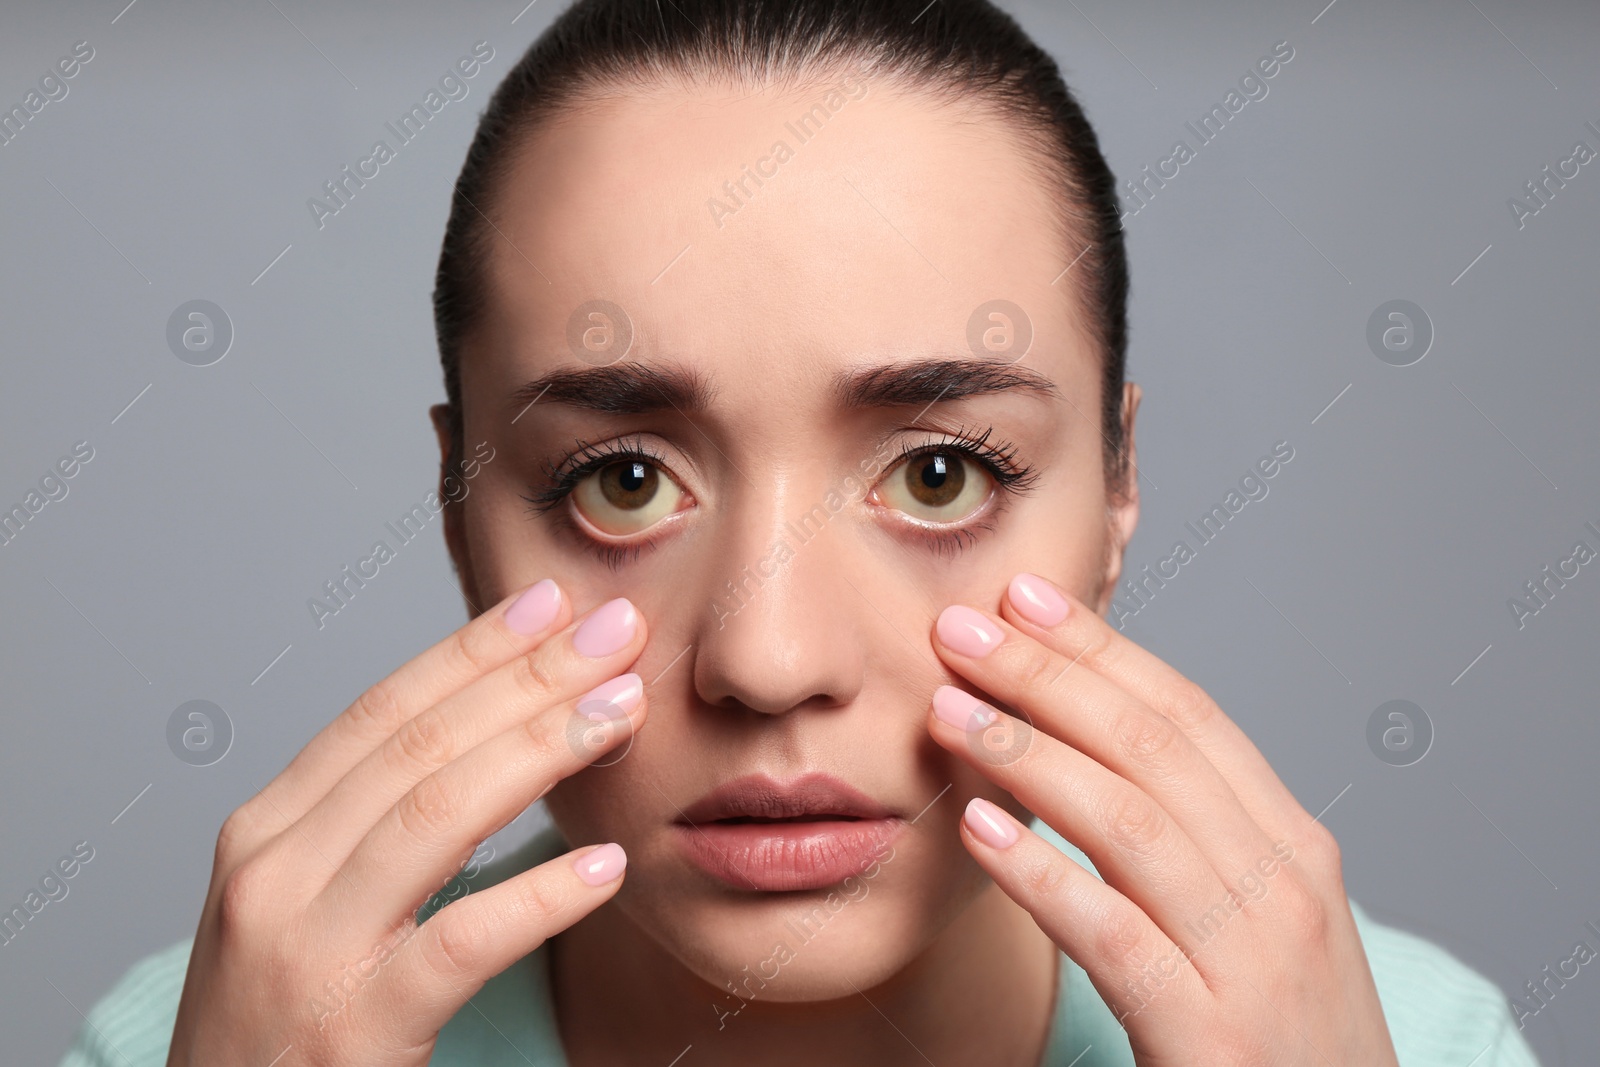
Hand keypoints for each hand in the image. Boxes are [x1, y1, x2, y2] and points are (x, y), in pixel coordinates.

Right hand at [166, 581, 648, 1066]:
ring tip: (623, 711)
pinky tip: (604, 867)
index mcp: (264, 833)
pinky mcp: (352, 1028)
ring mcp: (305, 951)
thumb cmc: (281, 1026)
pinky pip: (462, 942)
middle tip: (617, 633)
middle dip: (527, 677)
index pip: (382, 712)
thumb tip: (490, 730)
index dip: (471, 648)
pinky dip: (540, 897)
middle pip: (418, 746)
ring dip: (543, 751)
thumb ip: (373, 822)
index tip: (551, 602)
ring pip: (437, 817)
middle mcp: (272, 876)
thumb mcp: (303, 903)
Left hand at [925, 572, 1398, 1065]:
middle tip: (958, 631)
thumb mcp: (1255, 918)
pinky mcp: (1212, 1036)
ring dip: (1027, 754)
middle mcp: (1283, 887)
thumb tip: (1084, 748)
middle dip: (1048, 676)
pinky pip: (1113, 935)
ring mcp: (1254, 961)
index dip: (1101, 649)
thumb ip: (1188, 837)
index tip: (1023, 599)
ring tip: (946, 713)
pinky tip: (979, 834)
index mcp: (1291, 846)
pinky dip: (1042, 875)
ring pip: (1130, 823)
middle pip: (1153, 749)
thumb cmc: (1279, 1037)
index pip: (1188, 715)